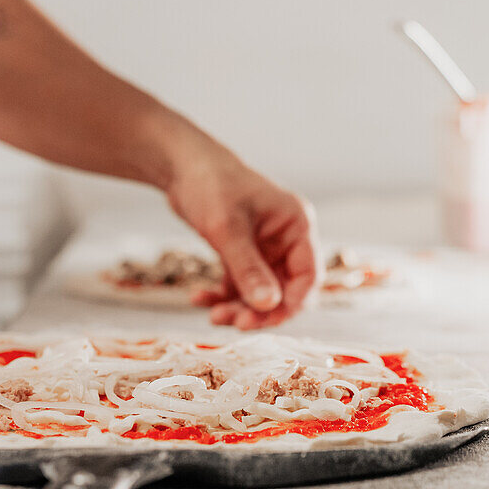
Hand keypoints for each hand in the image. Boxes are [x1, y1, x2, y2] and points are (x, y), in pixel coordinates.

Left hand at [167, 156, 319, 328]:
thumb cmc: (210, 185)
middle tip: (232, 322)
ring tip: (212, 314)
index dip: (290, 304)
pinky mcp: (243, 252)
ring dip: (239, 307)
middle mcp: (286, 238)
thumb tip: (268, 306)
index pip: (308, 276)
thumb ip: (248, 269)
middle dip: (260, 310)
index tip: (262, 321)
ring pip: (261, 292)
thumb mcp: (227, 229)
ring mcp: (265, 247)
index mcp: (297, 225)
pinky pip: (239, 284)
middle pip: (285, 289)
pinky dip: (222, 295)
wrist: (180, 166)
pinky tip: (199, 298)